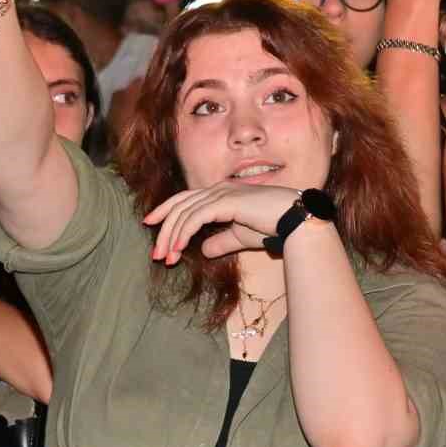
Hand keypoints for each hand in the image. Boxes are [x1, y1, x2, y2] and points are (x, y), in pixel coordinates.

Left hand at [143, 183, 305, 264]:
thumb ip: (221, 241)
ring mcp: (222, 193)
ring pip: (185, 213)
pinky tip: (177, 249)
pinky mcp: (227, 202)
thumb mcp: (240, 237)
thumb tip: (203, 250)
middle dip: (164, 229)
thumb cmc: (273, 226)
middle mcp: (219, 188)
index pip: (186, 199)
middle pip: (180, 206)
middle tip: (157, 253)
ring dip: (171, 236)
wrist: (294, 221)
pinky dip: (183, 233)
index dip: (166, 210)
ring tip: (166, 258)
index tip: (151, 225)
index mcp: (221, 193)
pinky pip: (196, 218)